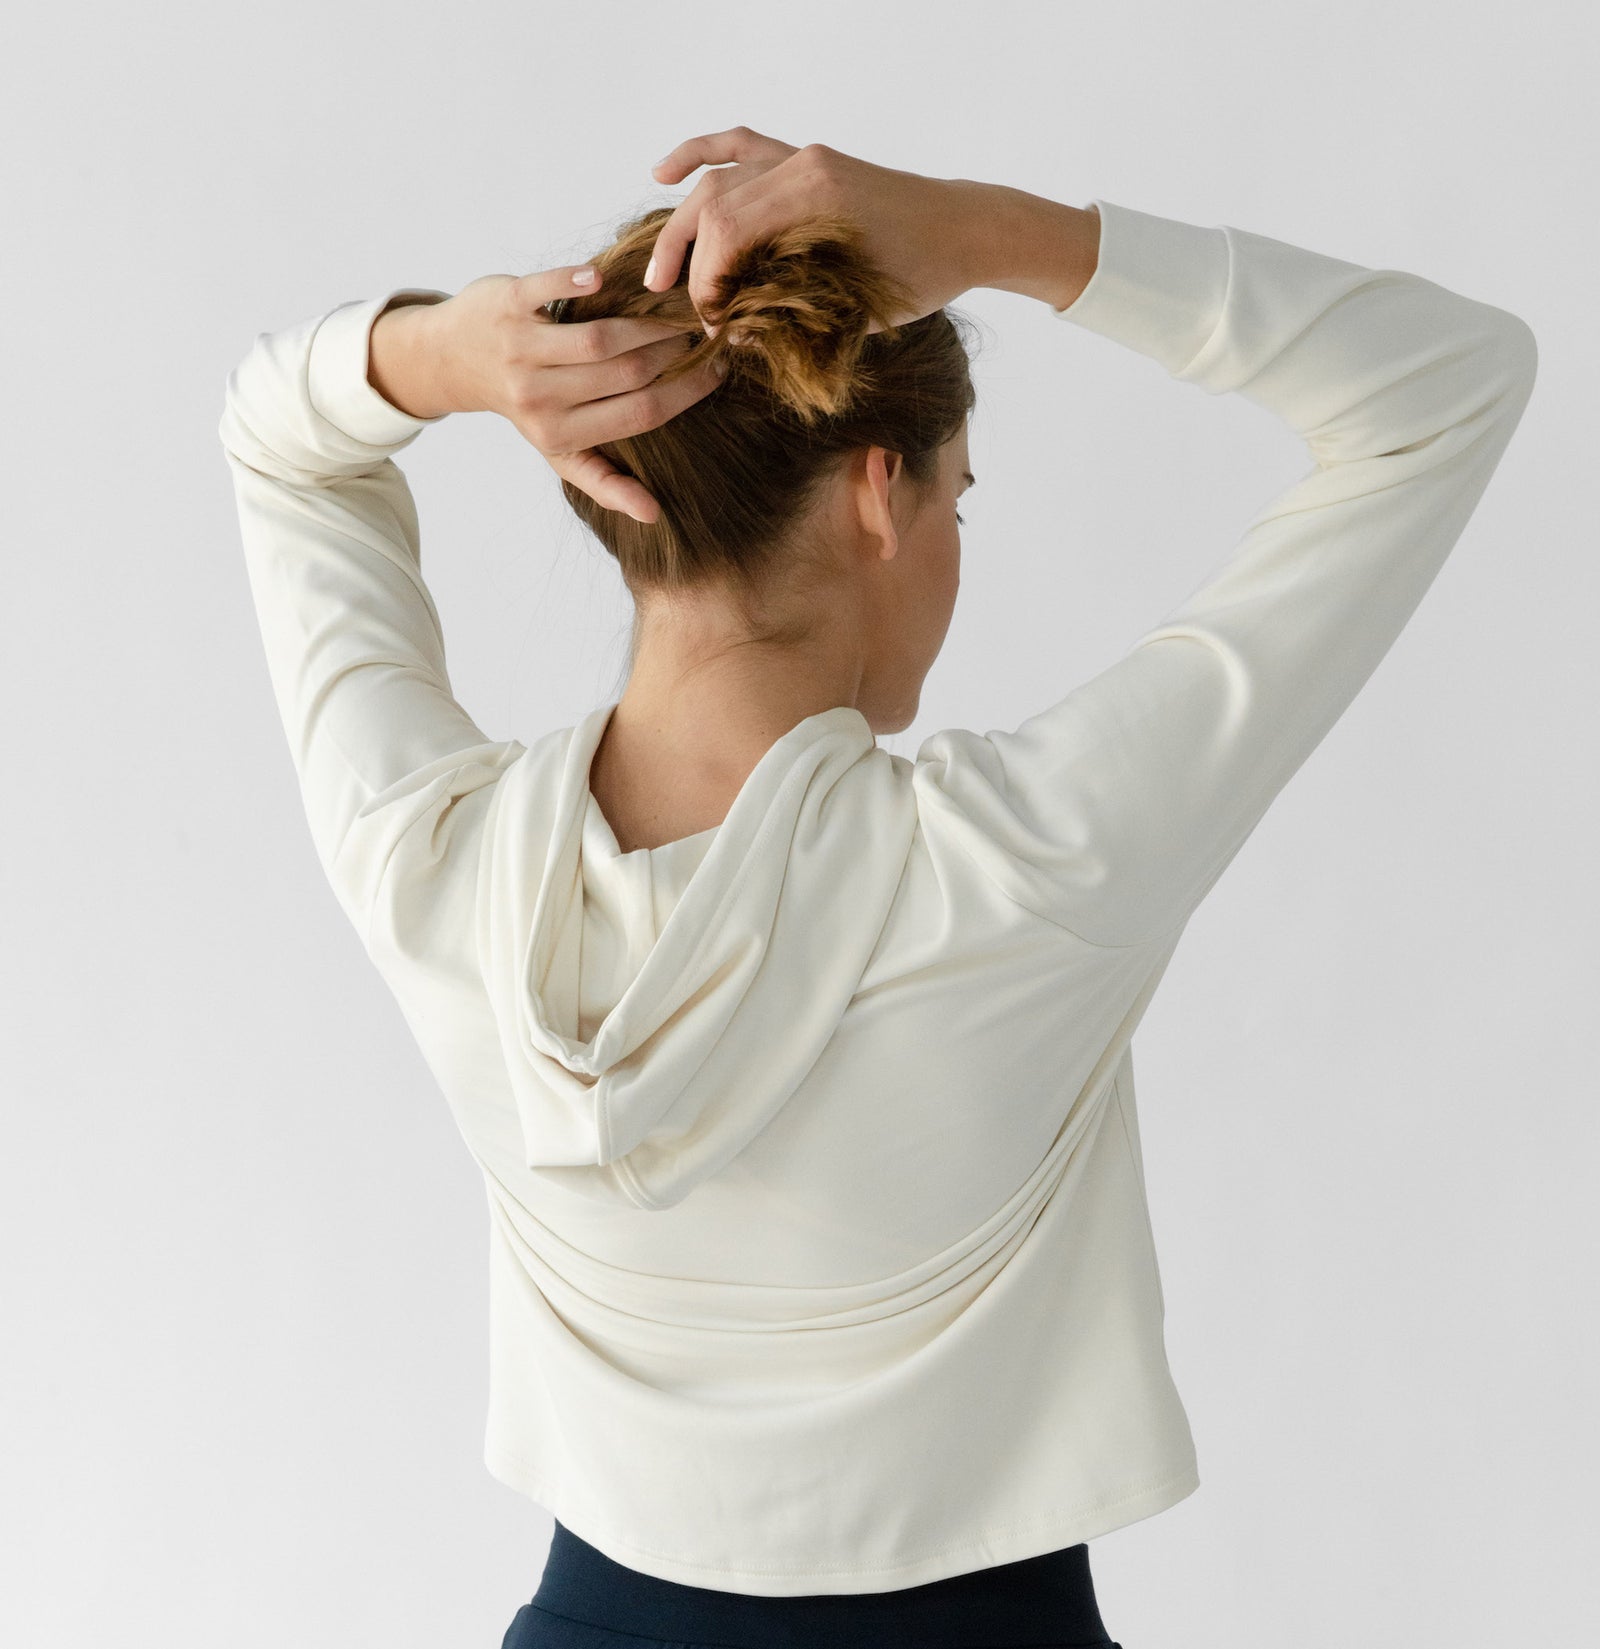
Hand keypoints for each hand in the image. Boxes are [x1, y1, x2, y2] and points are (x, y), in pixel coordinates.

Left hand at [423, 266, 723, 522]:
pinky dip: (577, 282)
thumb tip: (652, 516)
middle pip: (627, 372)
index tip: (716, 372)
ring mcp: (521, 348)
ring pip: (600, 337)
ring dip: (646, 321)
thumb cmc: (524, 406)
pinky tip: (605, 281)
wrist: (454, 359)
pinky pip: (548, 289)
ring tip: (673, 310)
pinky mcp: (507, 304)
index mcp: (559, 434)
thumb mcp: (559, 452)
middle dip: (674, 350)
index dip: (686, 392)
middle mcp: (538, 395)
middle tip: (700, 334)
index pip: (640, 413)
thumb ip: (603, 481)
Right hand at [644, 127, 992, 336]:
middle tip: (681, 309)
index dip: (707, 283)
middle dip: (689, 261)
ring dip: (683, 222)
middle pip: (714, 204)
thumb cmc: (924, 277)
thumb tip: (739, 338)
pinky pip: (742, 146)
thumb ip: (797, 318)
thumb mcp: (861, 311)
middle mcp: (804, 167)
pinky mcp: (807, 159)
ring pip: (719, 178)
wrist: (966, 229)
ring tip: (661, 270)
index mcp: (817, 199)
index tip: (713, 326)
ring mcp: (803, 157)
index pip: (729, 233)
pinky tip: (662, 173)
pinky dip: (700, 153)